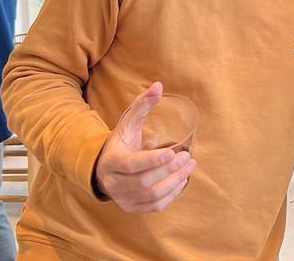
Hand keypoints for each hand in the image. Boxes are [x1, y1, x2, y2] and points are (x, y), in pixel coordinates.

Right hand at [93, 82, 196, 211]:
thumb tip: (159, 85)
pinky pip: (155, 206)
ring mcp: (123, 198)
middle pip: (145, 182)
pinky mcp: (132, 207)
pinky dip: (172, 195)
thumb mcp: (128, 122)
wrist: (104, 168)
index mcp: (112, 161)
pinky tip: (182, 181)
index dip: (153, 161)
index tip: (173, 152)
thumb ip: (143, 104)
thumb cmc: (121, 142)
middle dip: (169, 170)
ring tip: (190, 165)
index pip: (132, 165)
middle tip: (187, 156)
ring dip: (175, 182)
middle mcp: (115, 183)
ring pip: (152, 196)